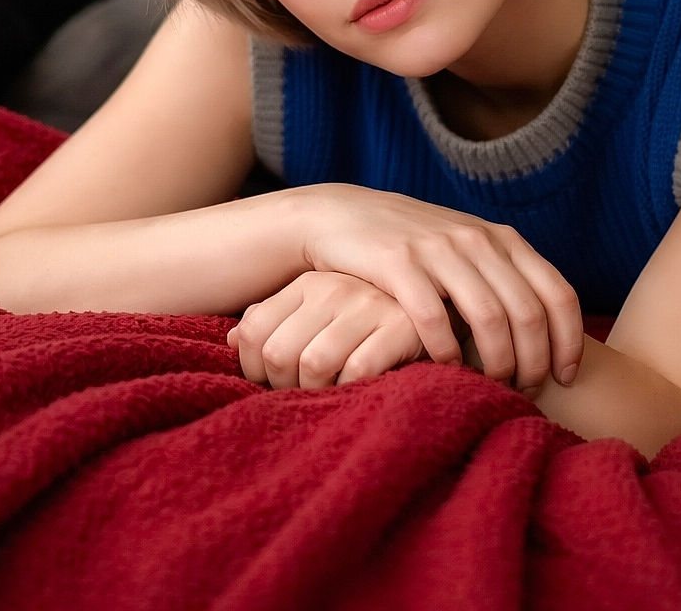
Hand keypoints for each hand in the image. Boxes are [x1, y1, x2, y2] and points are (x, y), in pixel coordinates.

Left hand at [226, 271, 424, 388]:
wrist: (446, 298)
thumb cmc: (373, 315)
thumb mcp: (321, 308)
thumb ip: (277, 320)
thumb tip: (233, 340)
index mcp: (308, 282)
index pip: (252, 330)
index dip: (252, 370)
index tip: (274, 384)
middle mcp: (334, 288)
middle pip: (276, 353)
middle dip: (283, 388)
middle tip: (305, 397)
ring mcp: (369, 305)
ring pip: (312, 364)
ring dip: (317, 394)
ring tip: (332, 397)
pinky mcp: (402, 326)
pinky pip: (358, 371)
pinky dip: (353, 391)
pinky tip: (362, 391)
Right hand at [295, 184, 583, 391]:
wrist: (343, 215)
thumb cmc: (412, 245)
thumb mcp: (466, 249)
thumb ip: (503, 278)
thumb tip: (547, 333)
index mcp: (502, 239)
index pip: (558, 293)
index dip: (568, 341)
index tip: (565, 376)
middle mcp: (477, 240)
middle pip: (528, 313)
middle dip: (534, 362)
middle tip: (525, 391)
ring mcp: (438, 249)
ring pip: (489, 318)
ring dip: (496, 363)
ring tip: (491, 387)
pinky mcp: (398, 262)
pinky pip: (434, 317)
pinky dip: (445, 351)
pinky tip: (444, 368)